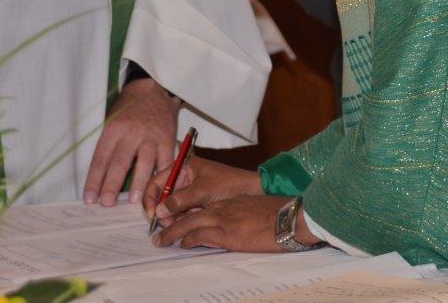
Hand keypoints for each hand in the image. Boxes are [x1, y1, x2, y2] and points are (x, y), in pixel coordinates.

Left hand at [83, 77, 180, 205]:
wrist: (154, 88)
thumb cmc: (129, 109)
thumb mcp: (112, 121)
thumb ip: (108, 146)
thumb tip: (100, 178)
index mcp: (114, 128)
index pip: (101, 158)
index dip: (94, 179)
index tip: (90, 198)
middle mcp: (132, 132)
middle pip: (120, 162)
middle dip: (112, 185)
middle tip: (107, 204)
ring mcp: (152, 135)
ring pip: (145, 162)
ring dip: (139, 183)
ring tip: (134, 200)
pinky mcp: (168, 137)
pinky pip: (166, 159)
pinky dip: (163, 175)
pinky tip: (160, 188)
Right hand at [143, 156, 262, 225]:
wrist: (253, 192)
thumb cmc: (230, 184)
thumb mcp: (203, 191)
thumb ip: (179, 200)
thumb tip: (158, 211)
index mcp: (184, 166)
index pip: (158, 180)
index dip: (151, 197)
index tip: (152, 213)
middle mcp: (184, 176)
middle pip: (163, 195)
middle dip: (163, 210)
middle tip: (166, 223)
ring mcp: (190, 190)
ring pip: (172, 206)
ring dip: (173, 216)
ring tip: (181, 222)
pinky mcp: (196, 202)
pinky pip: (182, 212)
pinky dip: (183, 218)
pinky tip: (191, 220)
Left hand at [151, 194, 317, 251]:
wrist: (288, 219)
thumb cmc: (278, 215)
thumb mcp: (256, 210)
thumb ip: (242, 214)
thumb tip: (237, 223)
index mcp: (231, 202)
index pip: (203, 206)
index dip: (188, 212)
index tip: (180, 217)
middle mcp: (223, 208)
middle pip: (190, 212)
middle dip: (172, 220)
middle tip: (159, 229)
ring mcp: (223, 220)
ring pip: (188, 224)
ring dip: (172, 232)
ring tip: (161, 240)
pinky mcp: (225, 234)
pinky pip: (199, 235)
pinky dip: (187, 239)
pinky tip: (181, 244)